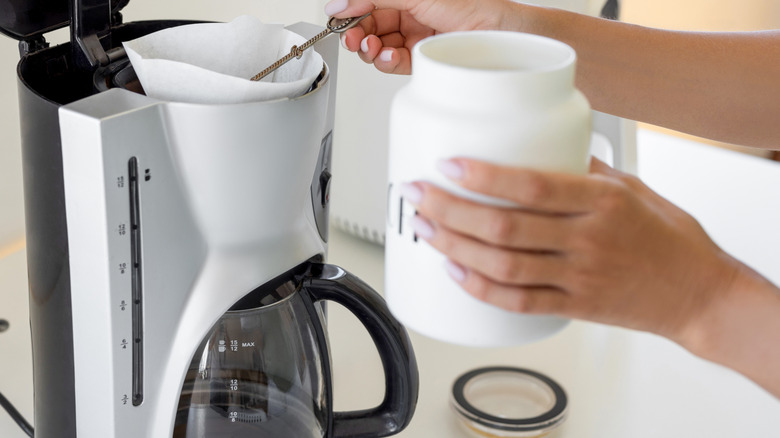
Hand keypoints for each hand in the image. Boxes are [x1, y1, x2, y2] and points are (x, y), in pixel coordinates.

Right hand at [324, 0, 516, 73]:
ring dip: (369, 48)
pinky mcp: (419, 60)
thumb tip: (341, 2)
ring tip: (370, 46)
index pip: (369, 4)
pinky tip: (386, 55)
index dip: (350, 9)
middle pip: (369, 26)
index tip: (336, 15)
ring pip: (377, 46)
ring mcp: (413, 38)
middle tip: (350, 36)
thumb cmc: (470, 7)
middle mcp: (410, 16)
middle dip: (356, 32)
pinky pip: (392, 63)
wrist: (497, 35)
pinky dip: (384, 61)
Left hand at [401, 157, 745, 344]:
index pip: (531, 186)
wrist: (698, 292)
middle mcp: (588, 239)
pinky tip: (455, 272)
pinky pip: (519, 302)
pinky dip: (482, 289)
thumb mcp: (632, 188)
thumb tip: (537, 150)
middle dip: (451, 211)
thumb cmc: (669, 238)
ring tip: (427, 230)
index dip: (483, 177)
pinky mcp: (575, 307)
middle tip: (420, 196)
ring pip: (504, 267)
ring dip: (456, 248)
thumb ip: (582, 172)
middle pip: (504, 227)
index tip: (447, 165)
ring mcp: (580, 276)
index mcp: (602, 202)